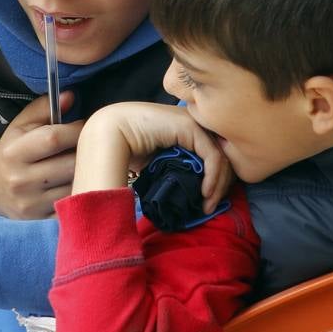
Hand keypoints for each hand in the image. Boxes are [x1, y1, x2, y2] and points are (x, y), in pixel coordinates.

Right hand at [0, 92, 84, 218]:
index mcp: (13, 153)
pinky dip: (81, 194)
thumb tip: (71, 96)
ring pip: (75, 186)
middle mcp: (20, 180)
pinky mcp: (40, 221)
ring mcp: (31, 204)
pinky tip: (80, 184)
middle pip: (69, 165)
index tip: (86, 126)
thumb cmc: (13, 151)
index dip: (77, 130)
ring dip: (87, 174)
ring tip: (86, 164)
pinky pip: (73, 207)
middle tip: (91, 147)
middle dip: (86, 153)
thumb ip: (44, 108)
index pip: (53, 139)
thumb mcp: (20, 126)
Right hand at [75, 102, 231, 212]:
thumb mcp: (160, 166)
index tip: (207, 205)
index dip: (217, 182)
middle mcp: (194, 125)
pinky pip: (212, 155)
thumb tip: (191, 196)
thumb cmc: (128, 151)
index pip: (214, 158)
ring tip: (207, 205)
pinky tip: (205, 192)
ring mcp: (194, 123)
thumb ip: (177, 172)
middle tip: (209, 208)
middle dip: (221, 186)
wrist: (110, 134)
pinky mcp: (191, 126)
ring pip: (221, 157)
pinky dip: (213, 176)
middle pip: (222, 158)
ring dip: (218, 185)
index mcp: (188, 133)